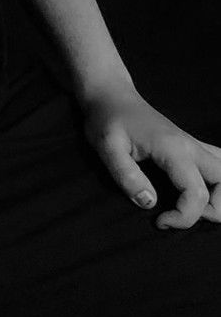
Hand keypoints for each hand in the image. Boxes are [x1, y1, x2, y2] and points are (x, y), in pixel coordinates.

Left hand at [79, 79, 220, 228]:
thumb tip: (149, 203)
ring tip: (190, 206)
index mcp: (172, 148)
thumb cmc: (107, 119)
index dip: (184, 217)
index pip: (197, 192)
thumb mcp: (106, 147)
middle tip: (181, 214)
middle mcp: (189, 145)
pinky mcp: (189, 145)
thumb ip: (126, 176)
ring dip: (218, 195)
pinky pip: (216, 164)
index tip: (159, 221)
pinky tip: (195, 190)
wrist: (110, 95)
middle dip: (212, 209)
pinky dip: (215, 183)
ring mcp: (192, 143)